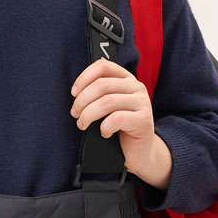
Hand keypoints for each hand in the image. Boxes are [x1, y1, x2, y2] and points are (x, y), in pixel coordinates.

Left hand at [69, 60, 160, 177]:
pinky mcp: (144, 120)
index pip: (103, 66)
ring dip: (88, 114)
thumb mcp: (109, 106)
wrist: (140, 151)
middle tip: (76, 114)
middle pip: (101, 85)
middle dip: (82, 101)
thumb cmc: (120, 128)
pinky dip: (104, 127)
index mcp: (126, 79)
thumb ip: (98, 94)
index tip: (74, 93)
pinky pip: (116, 119)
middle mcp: (136, 87)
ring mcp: (142, 102)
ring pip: (107, 102)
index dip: (84, 78)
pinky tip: (104, 133)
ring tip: (83, 124)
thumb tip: (76, 94)